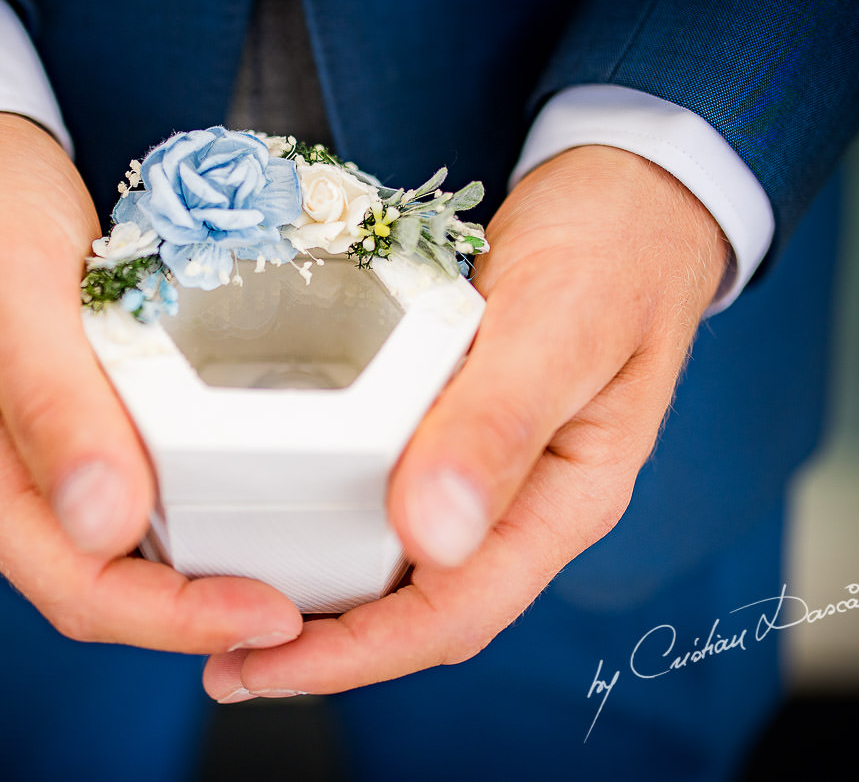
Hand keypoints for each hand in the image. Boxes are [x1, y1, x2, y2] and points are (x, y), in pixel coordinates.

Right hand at [0, 113, 301, 652]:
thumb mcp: (7, 288)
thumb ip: (49, 403)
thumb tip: (102, 527)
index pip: (74, 585)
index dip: (172, 617)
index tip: (269, 613)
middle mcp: (9, 480)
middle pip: (106, 586)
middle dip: (202, 609)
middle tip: (304, 604)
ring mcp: (45, 454)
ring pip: (129, 549)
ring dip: (206, 571)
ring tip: (296, 566)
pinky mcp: (82, 419)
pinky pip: (144, 489)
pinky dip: (200, 506)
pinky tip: (258, 493)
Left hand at [204, 145, 728, 698]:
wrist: (634, 191)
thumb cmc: (614, 248)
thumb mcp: (559, 325)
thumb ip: (500, 425)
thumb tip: (434, 537)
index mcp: (566, 499)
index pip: (457, 611)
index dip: (357, 655)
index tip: (263, 668)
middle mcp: (526, 502)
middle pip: (423, 609)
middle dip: (326, 648)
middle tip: (224, 659)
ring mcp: (492, 470)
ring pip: (404, 566)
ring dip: (325, 596)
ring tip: (233, 602)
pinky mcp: (458, 430)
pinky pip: (392, 498)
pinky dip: (334, 522)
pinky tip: (280, 514)